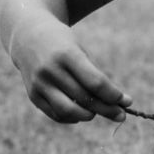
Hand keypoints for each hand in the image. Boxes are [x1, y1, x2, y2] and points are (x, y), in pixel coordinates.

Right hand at [10, 17, 131, 124]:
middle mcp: (51, 70)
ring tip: (98, 113)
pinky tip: (82, 113)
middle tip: (121, 114)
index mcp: (67, 54)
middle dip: (107, 109)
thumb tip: (119, 101)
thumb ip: (95, 74)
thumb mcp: (80, 49)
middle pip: (85, 98)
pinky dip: (72, 118)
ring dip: (89, 115)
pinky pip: (56, 114)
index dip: (113, 95)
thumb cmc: (62, 43)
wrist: (27, 36)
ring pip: (69, 111)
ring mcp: (39, 84)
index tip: (125, 100)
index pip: (95, 82)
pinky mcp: (33, 95)